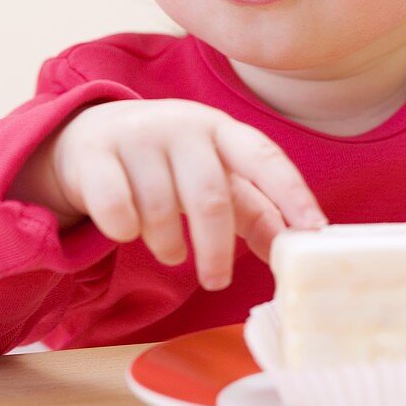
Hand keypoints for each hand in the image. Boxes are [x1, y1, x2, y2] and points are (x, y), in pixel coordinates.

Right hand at [37, 99, 327, 289]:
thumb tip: (290, 248)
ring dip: (168, 246)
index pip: (264, 157)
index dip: (292, 193)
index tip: (315, 230)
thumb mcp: (213, 175)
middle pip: (210, 197)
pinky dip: (126, 232)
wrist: (91, 137)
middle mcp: (182, 125)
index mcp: (220, 128)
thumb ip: (253, 209)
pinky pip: (118, 213)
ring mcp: (136, 136)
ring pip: (161, 212)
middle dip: (216, 249)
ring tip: (170, 249)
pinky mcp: (94, 155)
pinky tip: (128, 230)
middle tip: (217, 280)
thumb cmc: (168, 164)